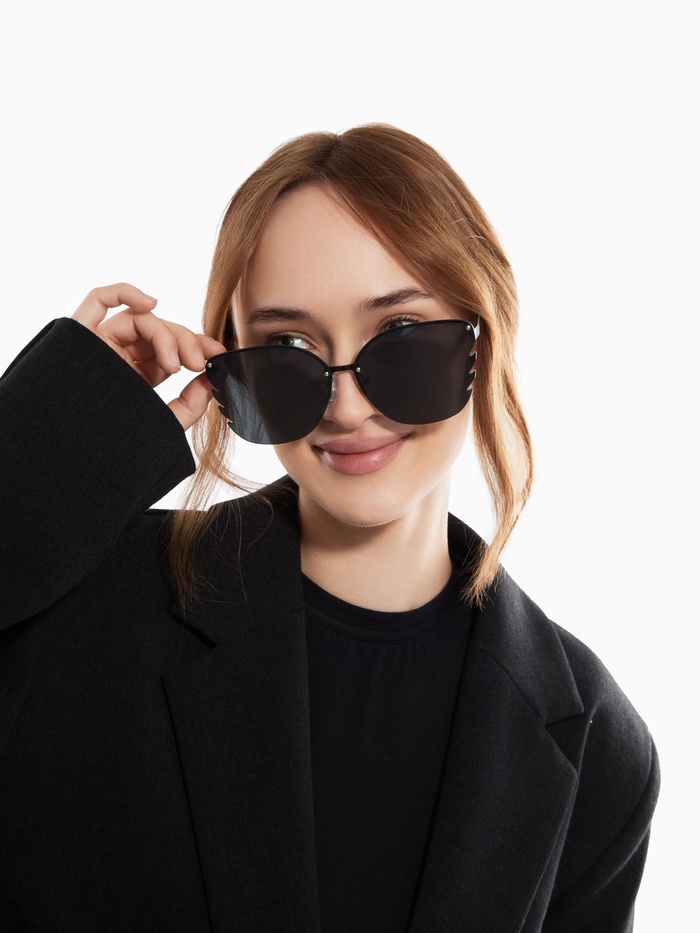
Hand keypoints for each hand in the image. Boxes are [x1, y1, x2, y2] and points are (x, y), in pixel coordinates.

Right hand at [72, 283, 226, 430]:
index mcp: (138, 376)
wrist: (76, 454)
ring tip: (176, 364)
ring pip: (139, 320)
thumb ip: (189, 405)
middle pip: (159, 332)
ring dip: (165, 334)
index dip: (197, 347)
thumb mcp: (163, 424)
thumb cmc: (116, 443)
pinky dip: (123, 292)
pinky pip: (97, 301)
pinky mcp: (80, 335)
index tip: (218, 355)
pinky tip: (149, 303)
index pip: (173, 349)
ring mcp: (100, 344)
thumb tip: (211, 380)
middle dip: (185, 342)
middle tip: (199, 364)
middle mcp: (120, 356)